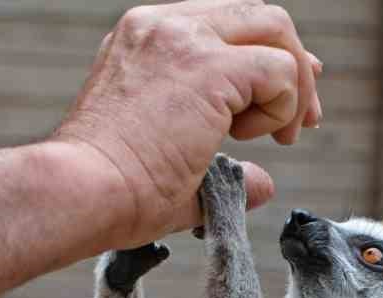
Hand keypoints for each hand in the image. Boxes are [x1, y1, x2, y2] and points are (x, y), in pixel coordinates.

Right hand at [53, 1, 323, 245]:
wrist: (78, 193)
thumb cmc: (108, 194)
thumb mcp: (167, 163)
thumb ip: (219, 167)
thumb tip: (263, 184)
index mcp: (144, 38)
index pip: (224, 24)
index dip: (265, 58)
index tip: (279, 104)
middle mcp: (161, 25)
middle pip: (257, 16)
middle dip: (293, 65)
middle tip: (304, 122)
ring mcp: (184, 39)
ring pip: (275, 31)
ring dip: (294, 86)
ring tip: (284, 137)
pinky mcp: (209, 68)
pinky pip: (279, 72)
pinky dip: (283, 107)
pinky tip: (256, 139)